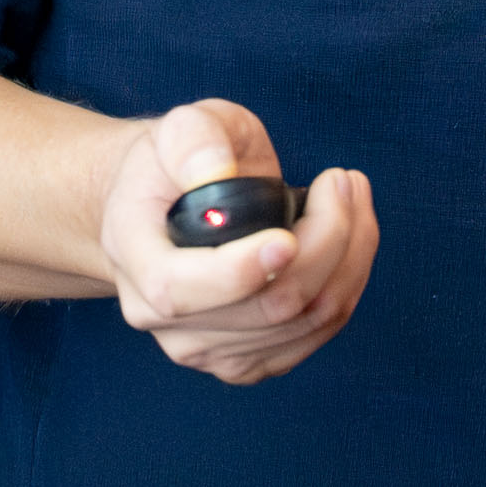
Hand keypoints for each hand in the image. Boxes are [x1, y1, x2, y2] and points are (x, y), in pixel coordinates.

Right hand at [96, 100, 377, 384]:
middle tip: (344, 181)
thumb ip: (194, 139)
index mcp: (134, 259)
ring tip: (350, 196)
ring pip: (306, 322)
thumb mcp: (180, 126)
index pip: (181, 291)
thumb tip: (217, 173)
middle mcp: (162, 319)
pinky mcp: (248, 360)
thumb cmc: (175, 165)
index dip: (242, 270)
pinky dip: (348, 281)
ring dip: (350, 256)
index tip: (288, 235)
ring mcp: (206, 350)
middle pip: (268, 307)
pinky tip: (350, 239)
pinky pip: (318, 332)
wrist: (165, 206)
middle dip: (327, 240)